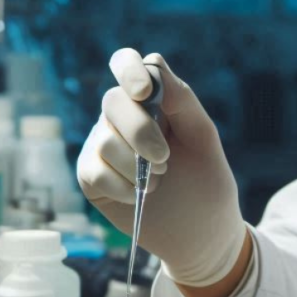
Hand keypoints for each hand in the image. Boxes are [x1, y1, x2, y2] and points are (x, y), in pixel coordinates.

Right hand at [77, 49, 246, 287]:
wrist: (200, 234)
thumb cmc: (205, 182)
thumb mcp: (203, 138)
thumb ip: (182, 101)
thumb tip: (154, 67)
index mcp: (151, 99)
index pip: (127, 63)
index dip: (129, 71)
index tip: (145, 93)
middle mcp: (121, 116)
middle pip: (113, 101)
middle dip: (142, 132)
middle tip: (165, 159)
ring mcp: (102, 144)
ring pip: (106, 139)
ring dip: (138, 166)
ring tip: (159, 180)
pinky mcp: (90, 175)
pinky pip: (96, 170)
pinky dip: (123, 186)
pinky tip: (138, 195)